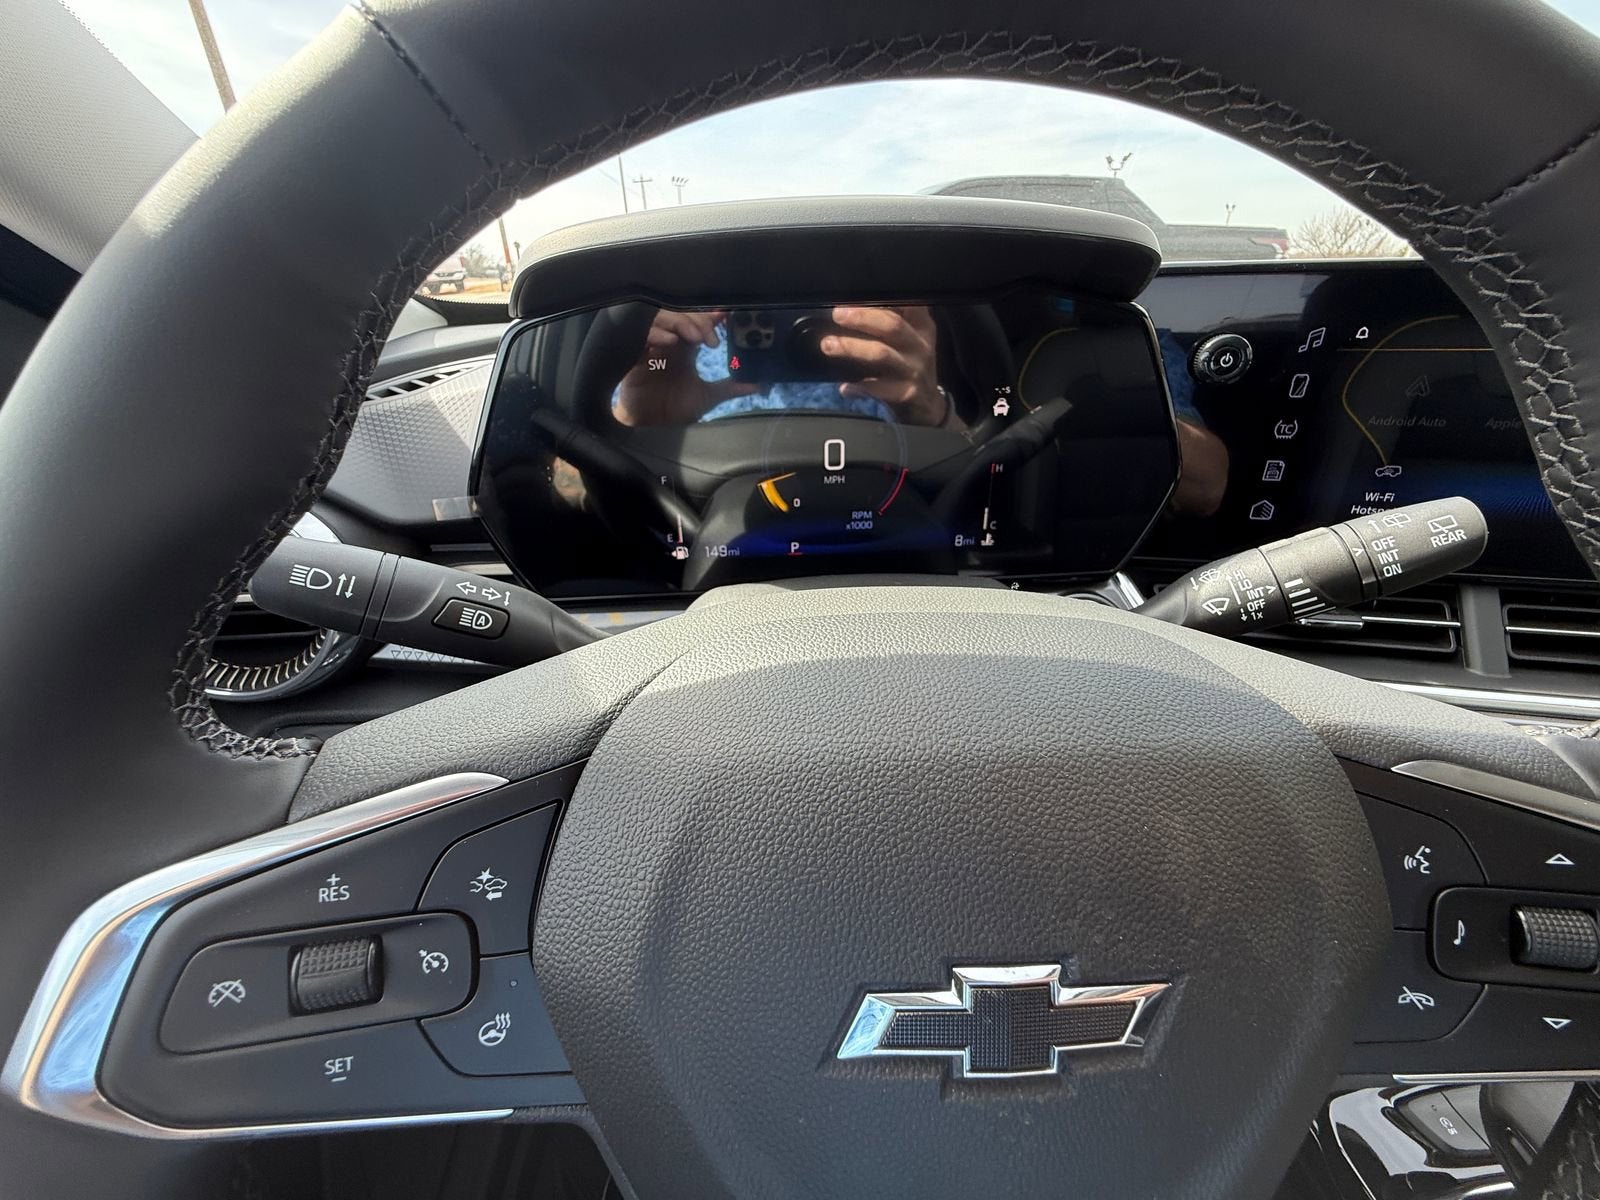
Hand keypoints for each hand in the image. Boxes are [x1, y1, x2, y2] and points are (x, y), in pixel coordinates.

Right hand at [614, 309, 754, 425]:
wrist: (650, 429)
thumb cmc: (674, 410)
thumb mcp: (707, 398)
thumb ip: (730, 388)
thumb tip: (756, 385)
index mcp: (686, 350)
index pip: (698, 324)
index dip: (711, 317)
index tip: (725, 316)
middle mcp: (670, 344)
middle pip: (681, 315)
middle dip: (698, 320)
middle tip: (710, 336)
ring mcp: (652, 348)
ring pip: (663, 320)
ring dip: (681, 323)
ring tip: (695, 337)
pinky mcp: (636, 357)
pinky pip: (643, 336)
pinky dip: (657, 334)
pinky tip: (670, 341)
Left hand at [821, 306, 954, 428]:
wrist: (927, 404)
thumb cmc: (909, 364)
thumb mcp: (910, 339)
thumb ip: (890, 321)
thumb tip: (850, 306)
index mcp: (921, 326)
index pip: (907, 303)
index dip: (884, 296)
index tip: (857, 292)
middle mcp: (920, 345)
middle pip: (893, 325)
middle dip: (863, 317)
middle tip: (837, 314)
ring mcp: (914, 370)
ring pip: (882, 354)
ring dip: (852, 348)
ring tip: (828, 344)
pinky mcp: (907, 393)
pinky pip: (879, 389)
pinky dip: (859, 387)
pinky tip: (845, 387)